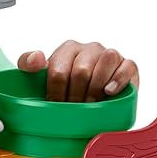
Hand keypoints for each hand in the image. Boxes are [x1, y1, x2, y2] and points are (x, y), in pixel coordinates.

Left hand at [18, 41, 139, 101]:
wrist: (93, 102)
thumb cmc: (66, 88)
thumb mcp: (40, 76)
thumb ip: (28, 63)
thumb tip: (38, 57)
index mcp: (68, 49)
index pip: (58, 70)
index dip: (56, 93)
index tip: (56, 105)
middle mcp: (89, 49)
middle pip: (81, 71)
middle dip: (75, 95)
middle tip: (74, 108)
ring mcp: (110, 55)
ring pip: (105, 62)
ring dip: (95, 89)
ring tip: (90, 103)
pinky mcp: (128, 65)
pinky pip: (127, 67)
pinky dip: (118, 80)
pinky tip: (109, 92)